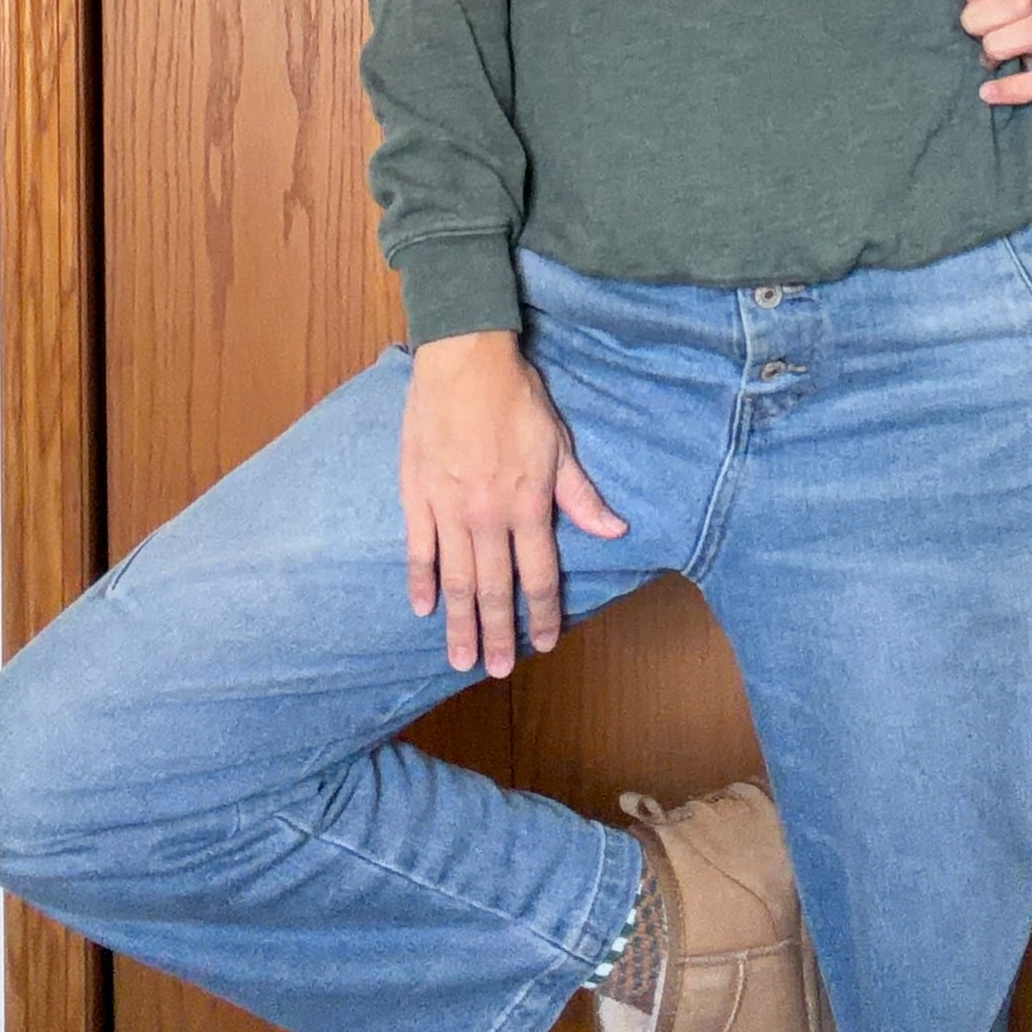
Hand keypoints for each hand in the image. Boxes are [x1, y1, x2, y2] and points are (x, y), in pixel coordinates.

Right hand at [400, 329, 627, 678]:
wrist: (464, 359)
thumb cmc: (517, 397)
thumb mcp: (559, 443)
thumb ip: (580, 495)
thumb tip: (613, 531)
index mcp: (528, 505)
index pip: (539, 575)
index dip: (543, 614)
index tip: (546, 643)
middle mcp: (488, 516)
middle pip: (495, 589)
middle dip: (498, 633)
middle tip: (495, 672)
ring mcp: (449, 508)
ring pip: (456, 579)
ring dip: (460, 622)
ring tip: (460, 658)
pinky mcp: (417, 494)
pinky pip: (419, 549)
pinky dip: (421, 581)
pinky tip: (423, 608)